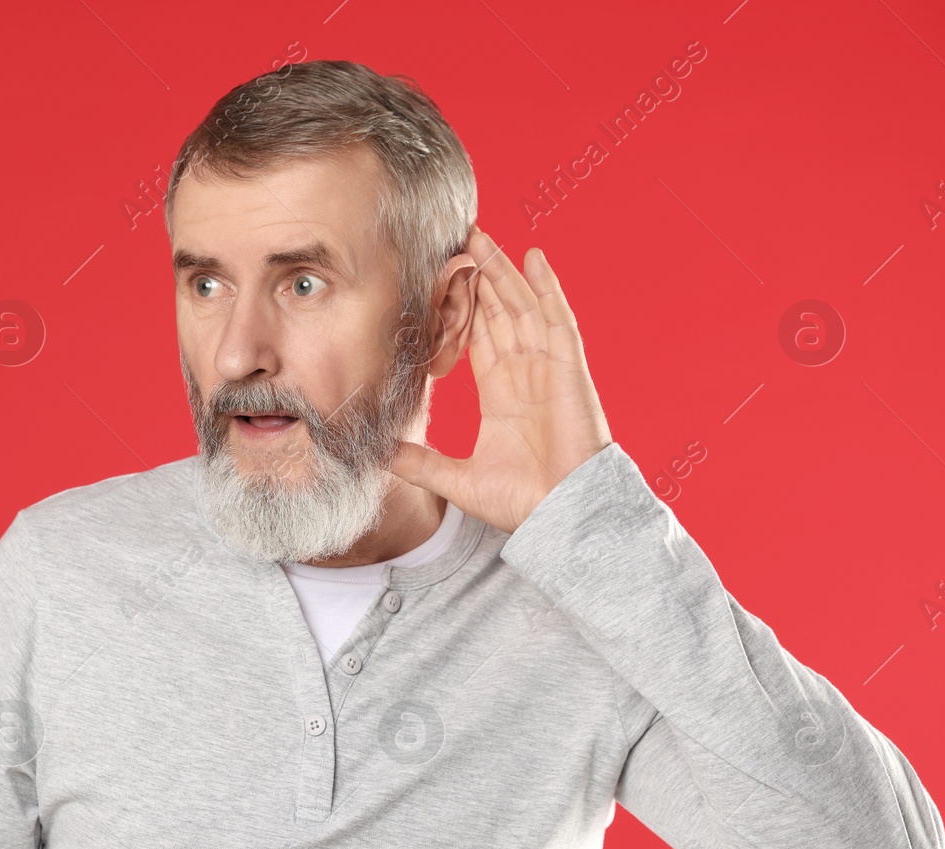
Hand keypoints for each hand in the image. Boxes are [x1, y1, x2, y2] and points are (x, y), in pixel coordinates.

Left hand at [391, 228, 612, 533]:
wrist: (562, 515)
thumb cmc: (522, 502)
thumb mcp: (456, 479)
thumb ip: (418, 463)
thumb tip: (377, 454)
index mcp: (502, 397)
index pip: (480, 340)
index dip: (466, 310)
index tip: (446, 282)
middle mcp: (525, 376)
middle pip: (501, 313)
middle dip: (482, 277)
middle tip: (461, 240)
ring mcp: (548, 370)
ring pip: (522, 307)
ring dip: (504, 272)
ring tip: (483, 237)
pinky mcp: (567, 370)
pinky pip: (556, 320)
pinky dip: (546, 288)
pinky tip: (533, 258)